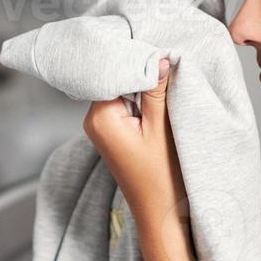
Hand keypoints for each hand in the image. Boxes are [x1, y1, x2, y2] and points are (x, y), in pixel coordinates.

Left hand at [82, 57, 187, 224]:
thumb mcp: (163, 128)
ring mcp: (102, 128)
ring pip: (122, 91)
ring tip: (167, 76)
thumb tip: (159, 57)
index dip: (135, 57)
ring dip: (142, 84)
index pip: (112, 71)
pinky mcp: (114, 134)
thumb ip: (157, 90)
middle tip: (166, 57)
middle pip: (114, 79)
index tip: (157, 46)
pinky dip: (142, 98)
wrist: (161, 214)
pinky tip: (159, 95)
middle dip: (139, 69)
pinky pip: (125, 105)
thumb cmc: (162, 178)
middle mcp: (94, 121)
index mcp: (100, 117)